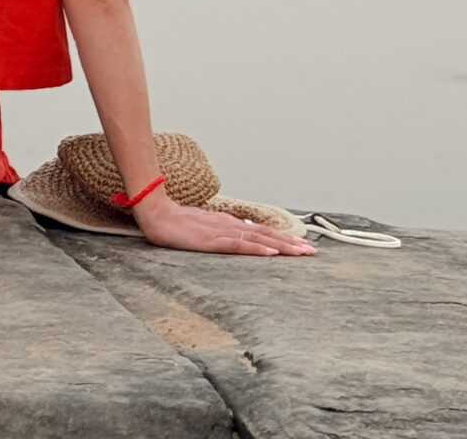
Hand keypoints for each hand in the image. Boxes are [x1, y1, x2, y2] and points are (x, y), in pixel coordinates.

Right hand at [134, 194, 314, 256]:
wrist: (154, 212)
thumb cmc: (176, 222)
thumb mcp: (204, 228)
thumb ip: (223, 232)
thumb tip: (243, 235)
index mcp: (229, 224)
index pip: (262, 232)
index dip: (284, 239)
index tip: (303, 245)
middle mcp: (230, 226)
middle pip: (266, 235)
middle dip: (291, 244)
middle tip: (312, 251)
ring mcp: (221, 232)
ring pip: (258, 239)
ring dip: (282, 247)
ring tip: (301, 253)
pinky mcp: (211, 240)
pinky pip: (239, 246)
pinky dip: (257, 249)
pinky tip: (270, 253)